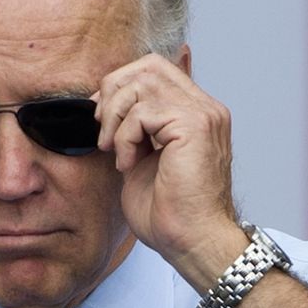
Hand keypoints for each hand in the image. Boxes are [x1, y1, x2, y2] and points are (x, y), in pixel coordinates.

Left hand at [94, 56, 243, 288]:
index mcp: (196, 113)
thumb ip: (137, 128)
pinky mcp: (194, 126)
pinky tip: (128, 164)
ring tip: (116, 152)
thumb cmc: (170, 214)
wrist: (192, 242)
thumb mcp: (144, 159)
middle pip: (149, 66)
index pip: (156, 69)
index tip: (102, 118)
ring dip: (116, 118)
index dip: (121, 85)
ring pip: (143, 83)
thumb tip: (115, 102)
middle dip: (114, 93)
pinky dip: (125, 137)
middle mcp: (205, 108)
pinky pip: (143, 112)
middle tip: (103, 132)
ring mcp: (203, 115)